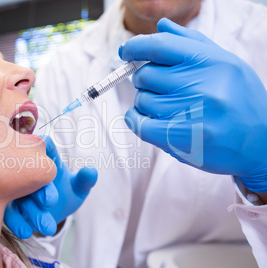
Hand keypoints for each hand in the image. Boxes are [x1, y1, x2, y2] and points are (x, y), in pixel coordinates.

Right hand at [4, 136, 96, 237]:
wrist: (56, 213)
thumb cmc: (68, 192)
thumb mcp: (79, 188)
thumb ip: (85, 180)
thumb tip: (90, 171)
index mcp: (47, 160)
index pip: (42, 144)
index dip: (42, 149)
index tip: (48, 164)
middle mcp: (28, 172)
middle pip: (27, 171)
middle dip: (38, 187)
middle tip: (51, 201)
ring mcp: (18, 189)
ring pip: (17, 195)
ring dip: (31, 211)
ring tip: (48, 226)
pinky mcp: (12, 207)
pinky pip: (9, 213)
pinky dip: (16, 223)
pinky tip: (26, 232)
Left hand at [119, 18, 266, 191]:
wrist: (260, 143)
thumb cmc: (240, 100)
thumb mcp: (225, 64)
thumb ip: (191, 43)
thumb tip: (161, 26)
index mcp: (210, 61)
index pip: (159, 45)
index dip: (135, 47)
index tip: (126, 51)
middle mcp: (201, 84)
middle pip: (146, 75)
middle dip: (145, 80)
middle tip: (158, 87)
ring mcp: (191, 113)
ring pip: (142, 100)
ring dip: (145, 103)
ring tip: (166, 107)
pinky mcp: (182, 138)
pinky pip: (140, 124)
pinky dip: (135, 119)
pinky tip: (142, 117)